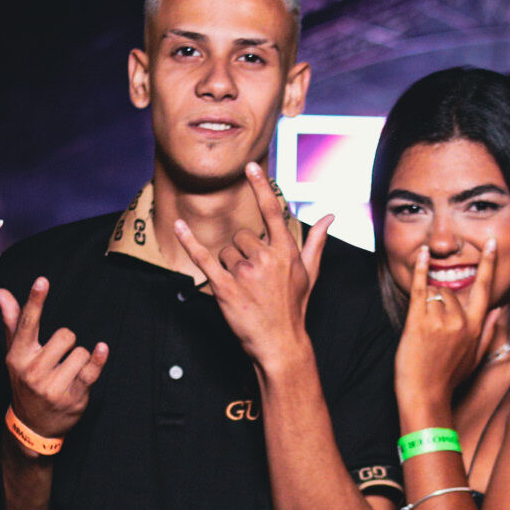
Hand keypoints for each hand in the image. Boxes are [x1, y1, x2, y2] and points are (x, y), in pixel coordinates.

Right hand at [0, 278, 107, 438]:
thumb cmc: (25, 381)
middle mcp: (33, 371)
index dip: (36, 300)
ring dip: (80, 357)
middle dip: (67, 342)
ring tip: (67, 372)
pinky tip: (102, 349)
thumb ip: (12, 322)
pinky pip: (91, 369)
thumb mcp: (15, 355)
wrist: (33, 425)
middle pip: (65, 335)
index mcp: (18, 357)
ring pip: (81, 351)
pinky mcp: (74, 396)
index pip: (27, 324)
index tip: (42, 280)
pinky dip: (99, 358)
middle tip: (58, 358)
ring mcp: (53, 386)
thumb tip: (2, 293)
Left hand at [173, 162, 330, 364]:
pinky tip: (179, 225)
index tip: (250, 166)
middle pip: (241, 236)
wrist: (280, 343)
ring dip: (229, 265)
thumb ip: (316, 240)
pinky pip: (204, 258)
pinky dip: (189, 241)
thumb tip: (330, 215)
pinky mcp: (225, 288)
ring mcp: (245, 273)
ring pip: (225, 251)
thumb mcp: (308, 273)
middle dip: (242, 252)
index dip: (260, 187)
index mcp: (286, 252)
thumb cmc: (293, 307)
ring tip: (243, 288)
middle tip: (253, 279)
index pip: (272, 212)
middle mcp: (265, 258)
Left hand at [395, 239, 500, 420]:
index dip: (489, 264)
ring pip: (434, 292)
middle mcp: (460, 321)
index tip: (492, 244)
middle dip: (440, 298)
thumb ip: (489, 331)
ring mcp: (439, 321)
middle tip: (430, 323)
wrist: (425, 395)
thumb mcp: (475, 357)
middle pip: (450, 291)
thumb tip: (501, 311)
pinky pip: (420, 289)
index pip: (485, 289)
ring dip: (426, 300)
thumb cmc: (449, 378)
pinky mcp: (418, 322)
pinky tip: (420, 255)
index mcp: (475, 328)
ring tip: (421, 326)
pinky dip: (420, 270)